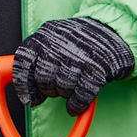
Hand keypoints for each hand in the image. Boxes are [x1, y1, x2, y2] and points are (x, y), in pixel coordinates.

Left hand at [10, 16, 135, 115]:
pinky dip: (76, 104)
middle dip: (47, 90)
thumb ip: (38, 58)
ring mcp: (79, 56)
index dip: (22, 84)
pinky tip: (76, 106)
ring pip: (61, 88)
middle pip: (42, 79)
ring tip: (69, 89)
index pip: (23, 62)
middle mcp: (59, 44)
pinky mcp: (97, 69)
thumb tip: (25, 89)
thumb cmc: (79, 40)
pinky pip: (80, 95)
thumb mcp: (53, 39)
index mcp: (43, 35)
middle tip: (54, 90)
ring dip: (64, 95)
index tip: (27, 99)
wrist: (113, 31)